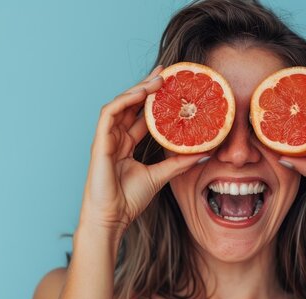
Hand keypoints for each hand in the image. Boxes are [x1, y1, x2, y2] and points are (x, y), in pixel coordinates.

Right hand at [78, 66, 207, 245]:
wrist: (112, 218)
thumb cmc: (129, 200)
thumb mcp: (161, 175)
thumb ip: (179, 162)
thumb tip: (206, 153)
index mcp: (126, 144)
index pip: (141, 115)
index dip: (154, 99)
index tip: (172, 86)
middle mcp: (116, 138)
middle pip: (131, 105)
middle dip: (147, 86)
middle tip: (166, 72)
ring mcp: (106, 139)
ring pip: (120, 104)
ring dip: (138, 89)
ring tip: (157, 79)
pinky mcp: (99, 142)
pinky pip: (110, 113)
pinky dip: (124, 100)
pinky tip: (140, 93)